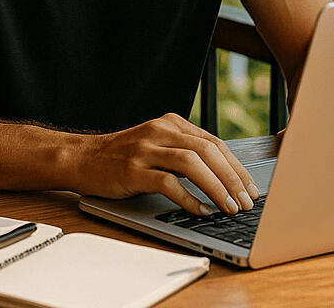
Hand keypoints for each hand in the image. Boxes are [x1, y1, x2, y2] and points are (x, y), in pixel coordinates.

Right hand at [76, 113, 260, 216]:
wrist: (83, 158)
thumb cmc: (124, 156)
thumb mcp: (157, 144)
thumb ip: (184, 151)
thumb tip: (224, 177)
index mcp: (171, 122)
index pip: (214, 142)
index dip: (237, 166)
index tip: (251, 188)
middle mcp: (160, 131)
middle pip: (208, 150)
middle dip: (232, 178)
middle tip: (246, 202)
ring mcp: (146, 149)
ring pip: (192, 163)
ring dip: (216, 188)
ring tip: (229, 207)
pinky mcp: (133, 169)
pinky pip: (168, 183)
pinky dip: (189, 199)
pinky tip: (200, 211)